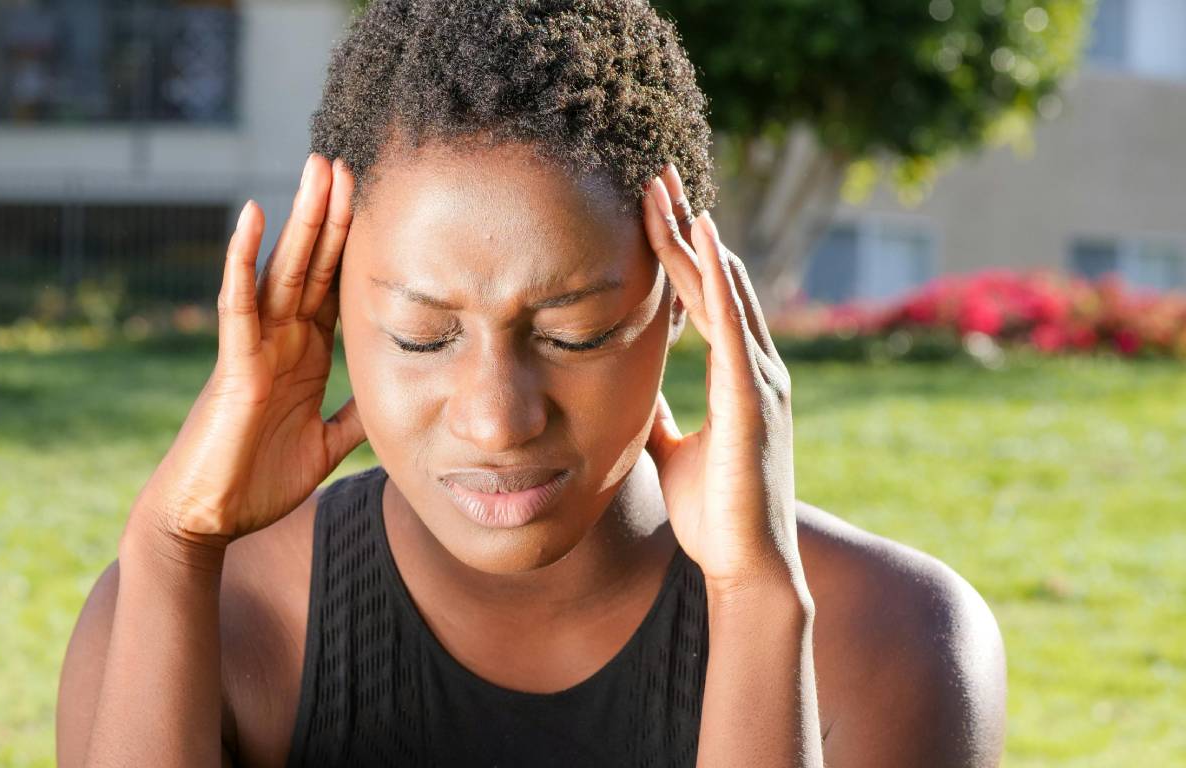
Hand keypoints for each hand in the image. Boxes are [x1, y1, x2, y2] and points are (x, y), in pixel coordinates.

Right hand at [126, 154, 365, 551]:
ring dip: (300, 219)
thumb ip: (354, 418)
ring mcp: (255, 348)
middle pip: (311, 265)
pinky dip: (243, 259)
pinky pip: (239, 304)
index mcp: (304, 355)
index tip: (377, 201)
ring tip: (316, 168)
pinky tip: (252, 215)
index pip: (334, 288)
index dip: (354, 246)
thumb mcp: (324, 446)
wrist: (206, 521)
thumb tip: (390, 401)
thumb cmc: (257, 483)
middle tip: (347, 160)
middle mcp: (280, 341)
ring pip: (281, 270)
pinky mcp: (234, 366)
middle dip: (331, 214)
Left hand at [641, 164, 805, 600]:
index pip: (704, 296)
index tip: (652, 206)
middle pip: (716, 279)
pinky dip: (718, 282)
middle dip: (685, 226)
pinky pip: (732, 329)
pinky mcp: (753, 401)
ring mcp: (759, 381)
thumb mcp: (674, 449)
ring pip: (724, 292)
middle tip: (655, 173)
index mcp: (736, 376)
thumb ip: (658, 414)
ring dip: (695, 239)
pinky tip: (703, 242)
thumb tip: (631, 391)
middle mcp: (755, 367)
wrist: (744, 568)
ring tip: (666, 190)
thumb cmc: (714, 514)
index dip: (679, 250)